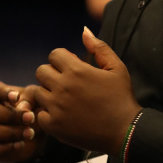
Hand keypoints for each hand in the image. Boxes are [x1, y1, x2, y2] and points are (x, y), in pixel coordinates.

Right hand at [0, 81, 44, 162]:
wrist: (34, 133)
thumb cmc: (32, 110)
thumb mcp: (35, 100)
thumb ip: (31, 98)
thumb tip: (22, 107)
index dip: (2, 92)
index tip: (17, 97)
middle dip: (11, 115)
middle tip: (30, 118)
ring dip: (11, 132)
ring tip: (30, 133)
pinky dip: (5, 148)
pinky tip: (20, 144)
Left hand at [29, 29, 141, 154]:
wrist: (124, 131)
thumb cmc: (121, 97)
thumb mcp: (116, 68)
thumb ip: (99, 48)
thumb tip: (84, 31)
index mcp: (76, 70)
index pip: (54, 55)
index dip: (62, 59)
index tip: (72, 68)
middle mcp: (62, 87)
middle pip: (41, 71)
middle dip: (52, 74)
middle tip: (66, 83)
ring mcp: (56, 107)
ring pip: (38, 92)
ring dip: (49, 93)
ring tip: (65, 100)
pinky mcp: (54, 126)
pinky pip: (40, 114)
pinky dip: (49, 114)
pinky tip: (63, 115)